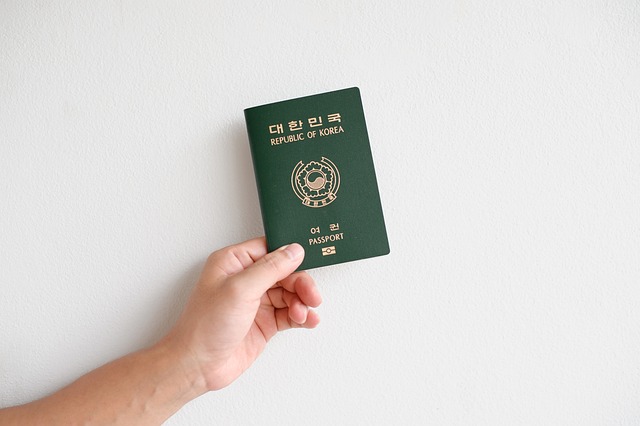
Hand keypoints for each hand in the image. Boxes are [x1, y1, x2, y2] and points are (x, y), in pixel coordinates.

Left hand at [160, 237, 321, 390]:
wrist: (198, 366)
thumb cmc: (204, 327)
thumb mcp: (240, 289)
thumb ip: (270, 268)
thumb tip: (293, 251)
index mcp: (234, 262)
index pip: (270, 249)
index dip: (289, 256)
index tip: (305, 264)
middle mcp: (246, 279)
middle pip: (285, 272)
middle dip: (300, 284)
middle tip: (311, 296)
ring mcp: (256, 301)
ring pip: (290, 293)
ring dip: (302, 302)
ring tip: (303, 314)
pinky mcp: (264, 322)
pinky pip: (290, 313)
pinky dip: (302, 316)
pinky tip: (307, 320)